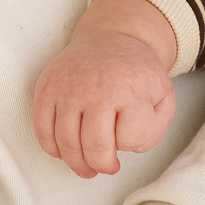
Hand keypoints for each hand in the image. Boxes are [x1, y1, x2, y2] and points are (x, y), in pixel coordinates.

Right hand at [32, 0, 178, 177]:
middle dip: (103, 165)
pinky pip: (42, 130)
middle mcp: (96, 89)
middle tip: (108, 167)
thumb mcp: (162, 95)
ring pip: (66, 144)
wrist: (112, 37)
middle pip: (95, 148)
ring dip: (77, 163)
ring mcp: (67, 89)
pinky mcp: (46, 88)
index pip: (130, 139)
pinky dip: (52, 149)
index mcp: (129, 90)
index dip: (133, 144)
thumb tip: (130, 148)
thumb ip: (155, 126)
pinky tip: (66, 151)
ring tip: (87, 167)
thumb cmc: (136, 73)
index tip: (132, 138)